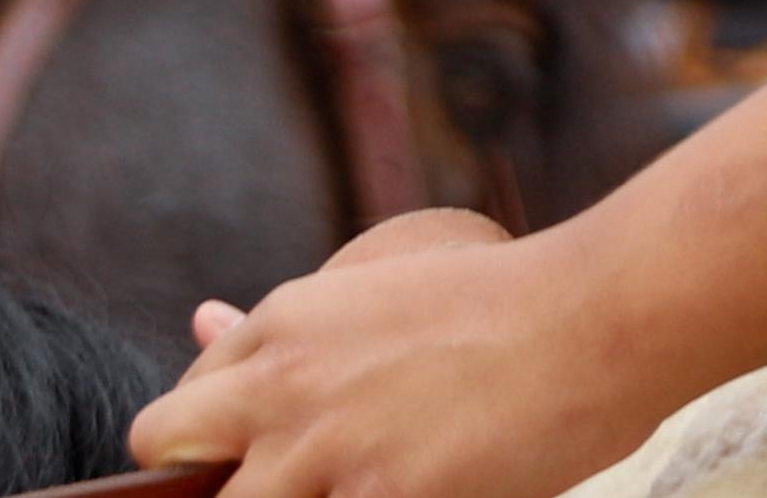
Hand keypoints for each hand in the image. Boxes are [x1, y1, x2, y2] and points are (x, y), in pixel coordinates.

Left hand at [128, 212, 663, 497]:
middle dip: (205, 492)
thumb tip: (202, 320)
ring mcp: (329, 450)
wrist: (597, 315)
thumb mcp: (376, 289)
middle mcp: (285, 386)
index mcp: (281, 327)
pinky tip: (413, 494)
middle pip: (170, 463)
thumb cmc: (501, 302)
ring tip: (355, 486)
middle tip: (285, 486)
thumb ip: (283, 327)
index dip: (204, 456)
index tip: (251, 468)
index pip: (173, 416)